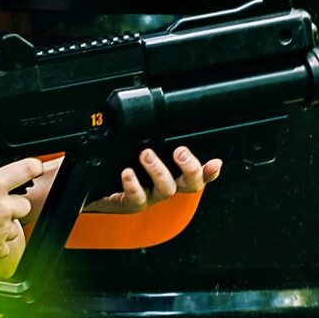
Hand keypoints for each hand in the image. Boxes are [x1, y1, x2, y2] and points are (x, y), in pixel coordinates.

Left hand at [83, 146, 221, 213]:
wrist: (102, 188)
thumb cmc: (128, 167)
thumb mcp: (145, 150)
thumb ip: (159, 138)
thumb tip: (164, 114)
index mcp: (175, 175)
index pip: (200, 174)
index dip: (210, 171)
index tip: (215, 163)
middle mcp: (167, 187)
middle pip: (191, 184)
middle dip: (190, 168)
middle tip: (180, 151)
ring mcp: (152, 197)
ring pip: (166, 189)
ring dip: (159, 170)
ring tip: (147, 154)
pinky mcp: (133, 203)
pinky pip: (138, 198)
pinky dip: (134, 185)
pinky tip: (127, 173)